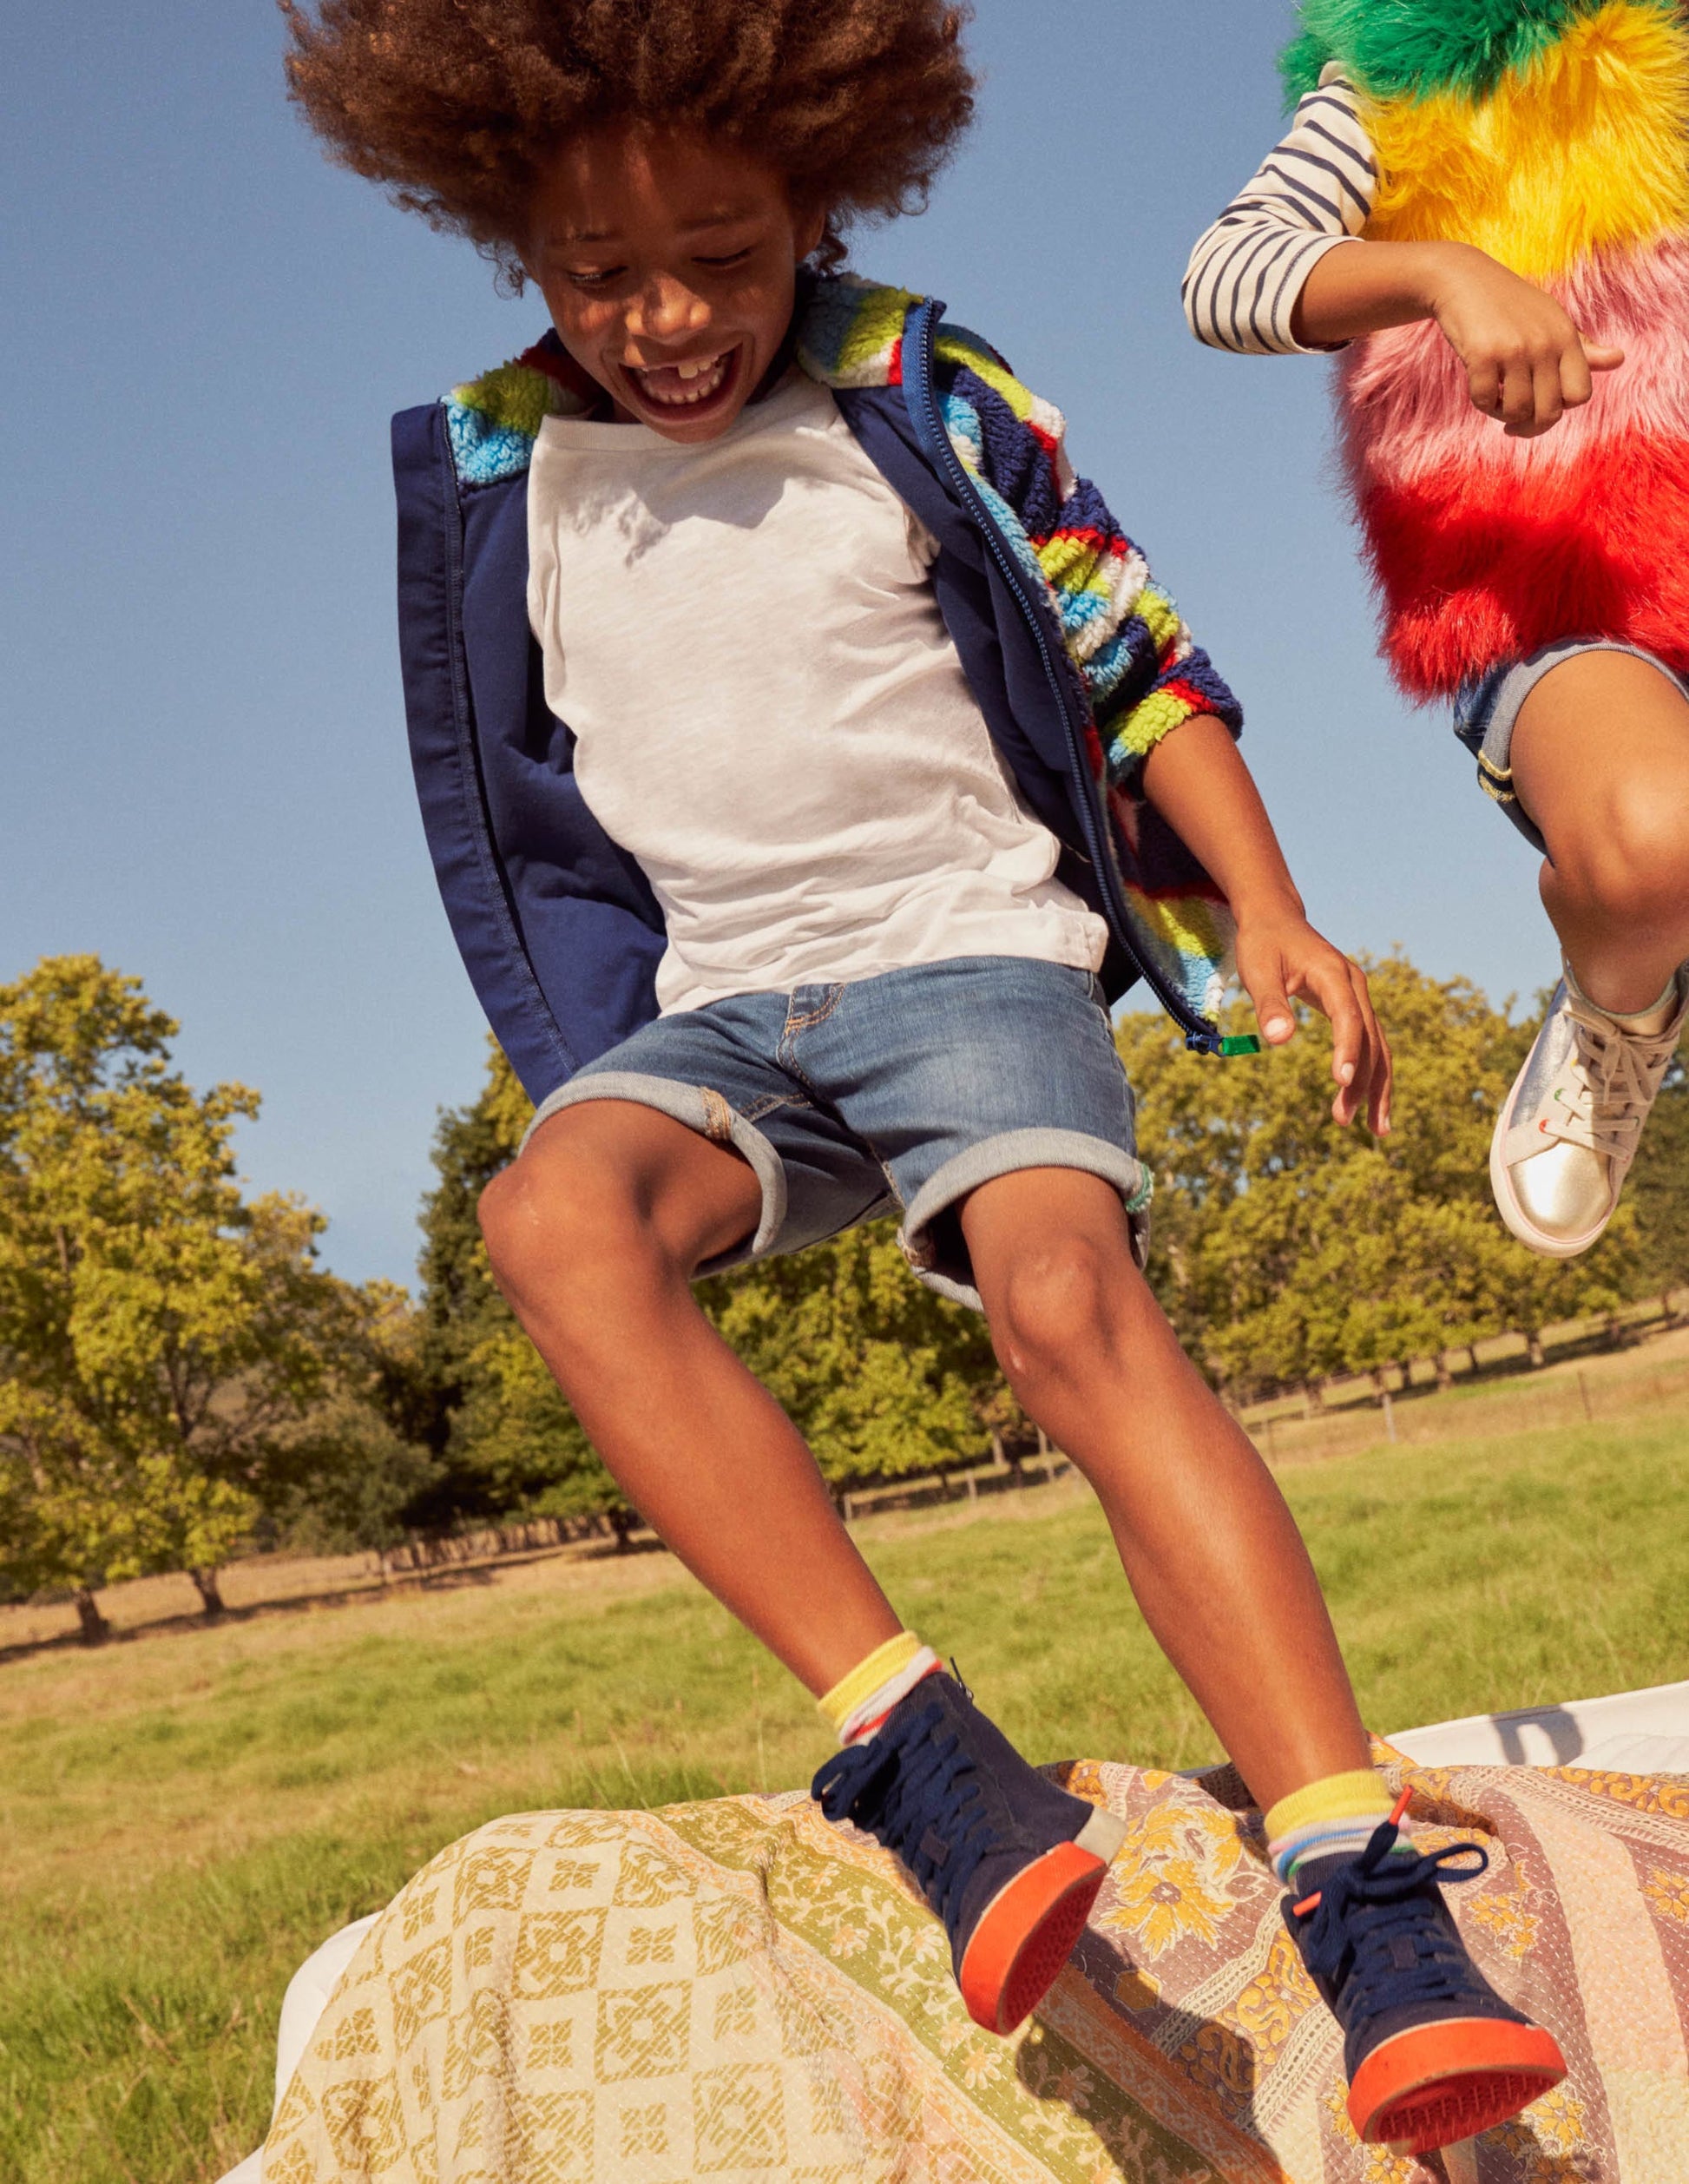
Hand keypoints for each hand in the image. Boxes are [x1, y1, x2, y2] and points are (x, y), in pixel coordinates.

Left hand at [1234, 909, 1391, 1132]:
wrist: (1276, 918)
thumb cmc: (1262, 943)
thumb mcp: (1257, 969)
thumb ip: (1268, 1003)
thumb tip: (1278, 1040)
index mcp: (1334, 975)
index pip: (1349, 1018)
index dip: (1347, 1051)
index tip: (1341, 1083)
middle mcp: (1354, 986)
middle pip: (1370, 1039)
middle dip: (1362, 1082)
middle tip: (1345, 1120)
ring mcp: (1357, 997)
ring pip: (1377, 1047)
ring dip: (1376, 1087)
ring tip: (1375, 1130)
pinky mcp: (1352, 1007)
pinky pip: (1369, 1044)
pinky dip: (1371, 1075)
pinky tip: (1367, 1104)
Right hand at [1425, 243, 1623, 437]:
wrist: (1463, 279)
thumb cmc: (1510, 304)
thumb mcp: (1551, 320)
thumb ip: (1581, 347)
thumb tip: (1620, 360)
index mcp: (1566, 336)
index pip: (1580, 394)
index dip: (1560, 407)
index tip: (1541, 403)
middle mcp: (1545, 343)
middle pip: (1549, 412)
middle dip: (1530, 425)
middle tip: (1513, 423)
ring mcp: (1515, 350)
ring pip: (1517, 411)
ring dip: (1502, 414)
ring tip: (1496, 400)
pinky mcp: (1483, 355)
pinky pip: (1485, 401)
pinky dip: (1481, 402)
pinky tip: (1480, 388)